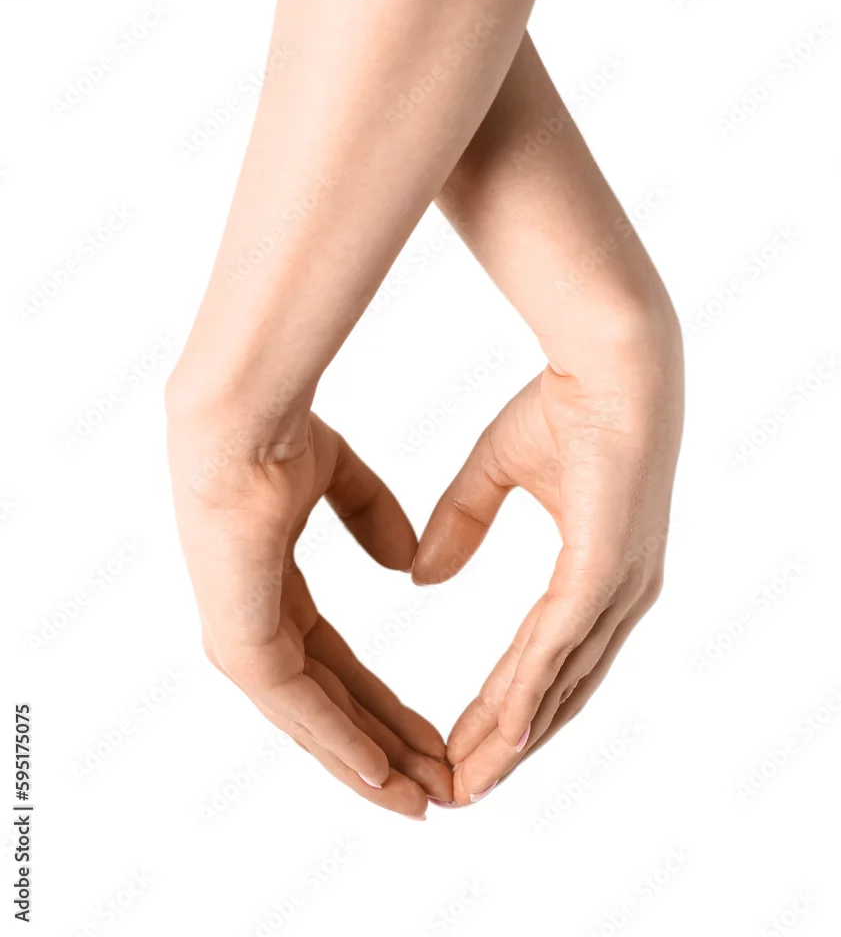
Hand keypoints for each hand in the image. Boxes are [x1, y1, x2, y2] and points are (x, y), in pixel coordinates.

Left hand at [167, 406, 451, 815]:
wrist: (243, 423)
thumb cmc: (280, 438)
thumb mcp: (342, 481)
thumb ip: (371, 516)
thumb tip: (401, 560)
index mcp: (273, 593)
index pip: (333, 668)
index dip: (382, 707)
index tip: (428, 735)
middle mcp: (256, 626)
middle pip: (328, 706)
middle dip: (383, 747)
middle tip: (435, 786)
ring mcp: (244, 640)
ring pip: (314, 721)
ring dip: (368, 763)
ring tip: (420, 800)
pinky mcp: (243, 644)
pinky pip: (298, 707)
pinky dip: (340, 742)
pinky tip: (379, 775)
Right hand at [413, 326, 682, 804]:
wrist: (609, 357)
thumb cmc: (567, 403)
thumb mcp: (496, 472)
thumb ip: (461, 525)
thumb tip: (424, 579)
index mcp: (601, 571)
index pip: (552, 658)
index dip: (509, 705)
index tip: (462, 741)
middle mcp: (619, 593)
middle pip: (560, 691)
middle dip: (509, 744)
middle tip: (460, 787)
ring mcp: (618, 586)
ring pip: (558, 685)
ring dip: (511, 740)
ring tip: (465, 783)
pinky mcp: (604, 571)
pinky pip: (558, 649)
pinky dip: (523, 697)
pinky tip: (493, 737)